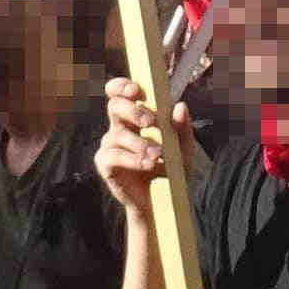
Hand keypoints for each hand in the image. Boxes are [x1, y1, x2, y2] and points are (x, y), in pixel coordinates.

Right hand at [96, 70, 173, 202]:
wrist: (163, 202)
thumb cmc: (171, 169)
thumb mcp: (183, 149)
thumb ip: (183, 128)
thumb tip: (179, 106)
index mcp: (134, 118)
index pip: (119, 93)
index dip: (122, 86)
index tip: (136, 90)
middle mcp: (118, 128)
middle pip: (114, 106)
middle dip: (133, 110)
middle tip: (151, 122)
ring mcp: (109, 145)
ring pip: (118, 134)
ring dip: (140, 143)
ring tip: (157, 155)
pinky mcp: (105, 164)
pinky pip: (113, 156)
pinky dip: (132, 159)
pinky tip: (147, 165)